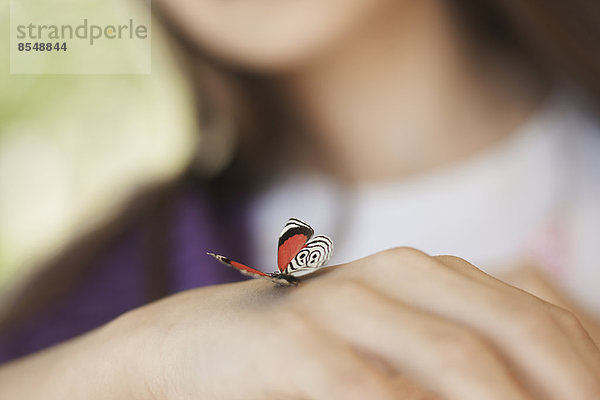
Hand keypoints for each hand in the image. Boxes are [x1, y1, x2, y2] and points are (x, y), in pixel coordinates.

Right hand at [118, 247, 599, 398]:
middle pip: (516, 331)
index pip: (539, 316)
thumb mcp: (394, 343)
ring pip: (456, 358)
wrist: (205, 341)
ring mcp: (347, 300)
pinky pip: (370, 388)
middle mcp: (397, 273)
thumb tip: (537, 384)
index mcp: (430, 272)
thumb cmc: (310, 352)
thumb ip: (455, 355)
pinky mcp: (299, 340)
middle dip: (567, 388)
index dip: (585, 367)